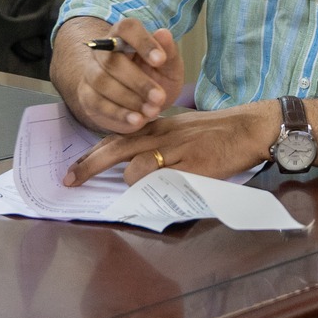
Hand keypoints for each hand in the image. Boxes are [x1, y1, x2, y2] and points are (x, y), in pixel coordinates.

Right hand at [58, 17, 183, 137]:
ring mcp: (92, 73)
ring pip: (102, 82)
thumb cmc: (156, 77)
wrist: (142, 104)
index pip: (127, 28)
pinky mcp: (87, 96)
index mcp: (125, 36)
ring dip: (130, 99)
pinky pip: (97, 103)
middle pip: (112, 60)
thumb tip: (163, 33)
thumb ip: (169, 51)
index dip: (143, 42)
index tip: (161, 60)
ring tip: (152, 111)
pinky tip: (137, 120)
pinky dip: (119, 113)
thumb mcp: (170, 66)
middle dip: (138, 82)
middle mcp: (103, 51)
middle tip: (160, 97)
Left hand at [64, 100, 277, 185]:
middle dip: (89, 165)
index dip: (93, 153)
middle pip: (116, 148)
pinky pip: (162, 177)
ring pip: (136, 165)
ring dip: (129, 180)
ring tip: (134, 190)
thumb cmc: (216, 133)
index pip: (117, 137)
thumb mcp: (181, 131)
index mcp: (158, 126)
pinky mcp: (192, 164)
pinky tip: (153, 191)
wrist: (249, 128)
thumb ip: (157, 145)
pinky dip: (152, 185)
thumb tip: (132, 166)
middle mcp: (162, 134)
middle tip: (69, 181)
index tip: (74, 169)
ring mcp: (176, 149)